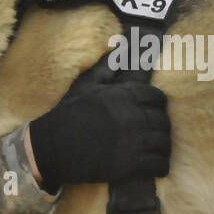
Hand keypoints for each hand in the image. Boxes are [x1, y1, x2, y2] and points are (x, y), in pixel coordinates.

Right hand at [27, 52, 170, 191]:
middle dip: (160, 127)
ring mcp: (132, 141)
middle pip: (162, 121)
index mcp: (123, 95)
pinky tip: (155, 166)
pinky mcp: (129, 165)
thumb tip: (122, 48)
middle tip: (154, 134)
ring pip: (163, 143)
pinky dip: (159, 166)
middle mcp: (131, 116)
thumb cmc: (67, 114)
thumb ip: (107, 69)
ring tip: (156, 150)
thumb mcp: (85, 85)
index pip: (156, 97)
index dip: (156, 105)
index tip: (151, 112)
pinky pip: (157, 165)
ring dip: (162, 147)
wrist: (49, 147)